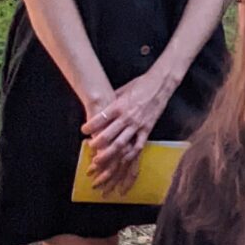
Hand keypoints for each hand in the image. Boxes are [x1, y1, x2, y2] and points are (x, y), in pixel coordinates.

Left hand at [81, 68, 174, 183]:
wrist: (160, 84)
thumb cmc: (140, 85)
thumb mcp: (122, 90)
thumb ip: (112, 101)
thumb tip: (100, 107)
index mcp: (119, 105)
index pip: (100, 119)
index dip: (90, 126)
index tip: (84, 130)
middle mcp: (127, 117)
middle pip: (108, 134)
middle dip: (96, 143)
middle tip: (90, 147)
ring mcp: (137, 125)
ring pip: (120, 144)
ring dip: (108, 153)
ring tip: (99, 160)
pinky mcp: (147, 129)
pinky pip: (137, 145)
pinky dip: (128, 155)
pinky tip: (121, 160)